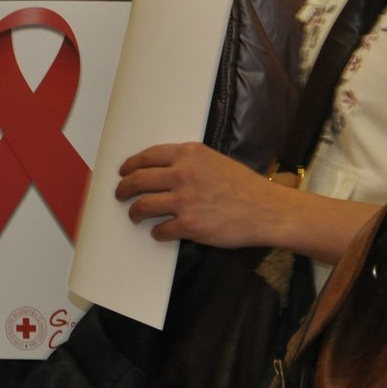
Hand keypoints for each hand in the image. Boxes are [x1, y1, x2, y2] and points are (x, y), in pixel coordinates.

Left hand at [115, 143, 278, 248]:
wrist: (265, 210)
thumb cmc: (244, 186)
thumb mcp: (215, 161)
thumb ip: (189, 162)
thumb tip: (164, 170)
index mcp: (189, 154)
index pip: (148, 156)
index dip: (130, 165)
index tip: (123, 171)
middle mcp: (183, 174)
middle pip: (139, 180)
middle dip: (124, 189)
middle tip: (120, 194)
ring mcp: (184, 201)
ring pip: (143, 206)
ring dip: (135, 212)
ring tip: (135, 215)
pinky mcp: (189, 225)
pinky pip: (160, 230)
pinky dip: (156, 233)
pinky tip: (159, 233)